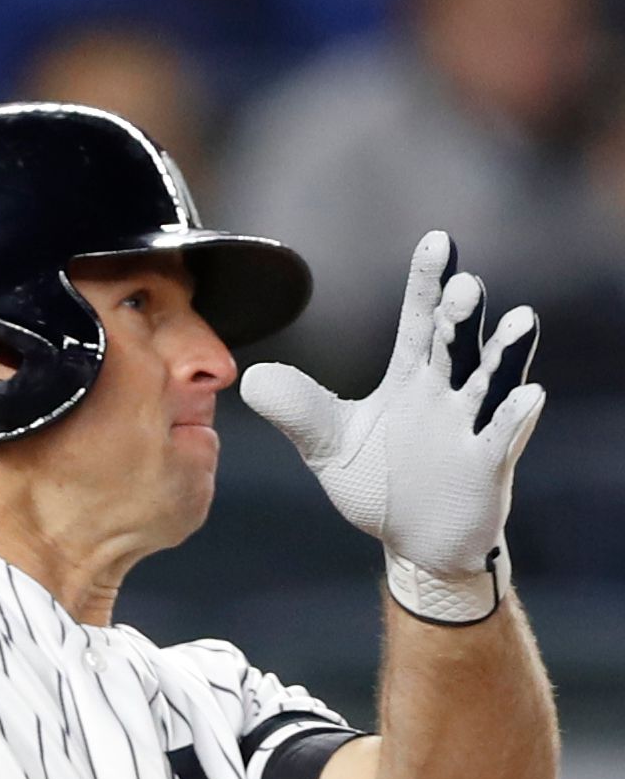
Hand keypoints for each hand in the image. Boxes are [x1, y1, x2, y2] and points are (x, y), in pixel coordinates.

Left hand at [241, 230, 545, 623]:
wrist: (416, 539)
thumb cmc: (380, 482)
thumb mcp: (329, 444)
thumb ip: (299, 409)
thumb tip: (252, 376)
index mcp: (411, 379)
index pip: (419, 321)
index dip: (427, 283)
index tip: (437, 240)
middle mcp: (446, 394)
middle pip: (456, 344)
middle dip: (461, 315)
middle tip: (465, 284)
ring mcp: (471, 428)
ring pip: (493, 381)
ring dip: (505, 352)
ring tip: (519, 320)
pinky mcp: (486, 466)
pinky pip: (503, 438)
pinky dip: (514, 417)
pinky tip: (526, 395)